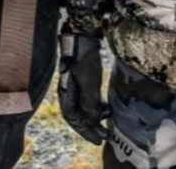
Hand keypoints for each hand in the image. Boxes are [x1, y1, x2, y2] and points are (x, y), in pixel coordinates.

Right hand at [58, 30, 109, 144]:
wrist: (83, 35)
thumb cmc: (83, 57)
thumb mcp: (88, 80)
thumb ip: (89, 102)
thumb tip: (93, 120)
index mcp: (66, 94)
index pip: (74, 119)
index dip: (85, 131)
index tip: (99, 140)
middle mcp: (70, 92)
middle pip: (79, 115)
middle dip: (92, 127)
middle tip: (106, 135)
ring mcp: (76, 85)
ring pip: (85, 107)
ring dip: (96, 116)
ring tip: (108, 120)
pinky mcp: (83, 78)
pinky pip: (89, 98)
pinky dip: (97, 105)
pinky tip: (106, 107)